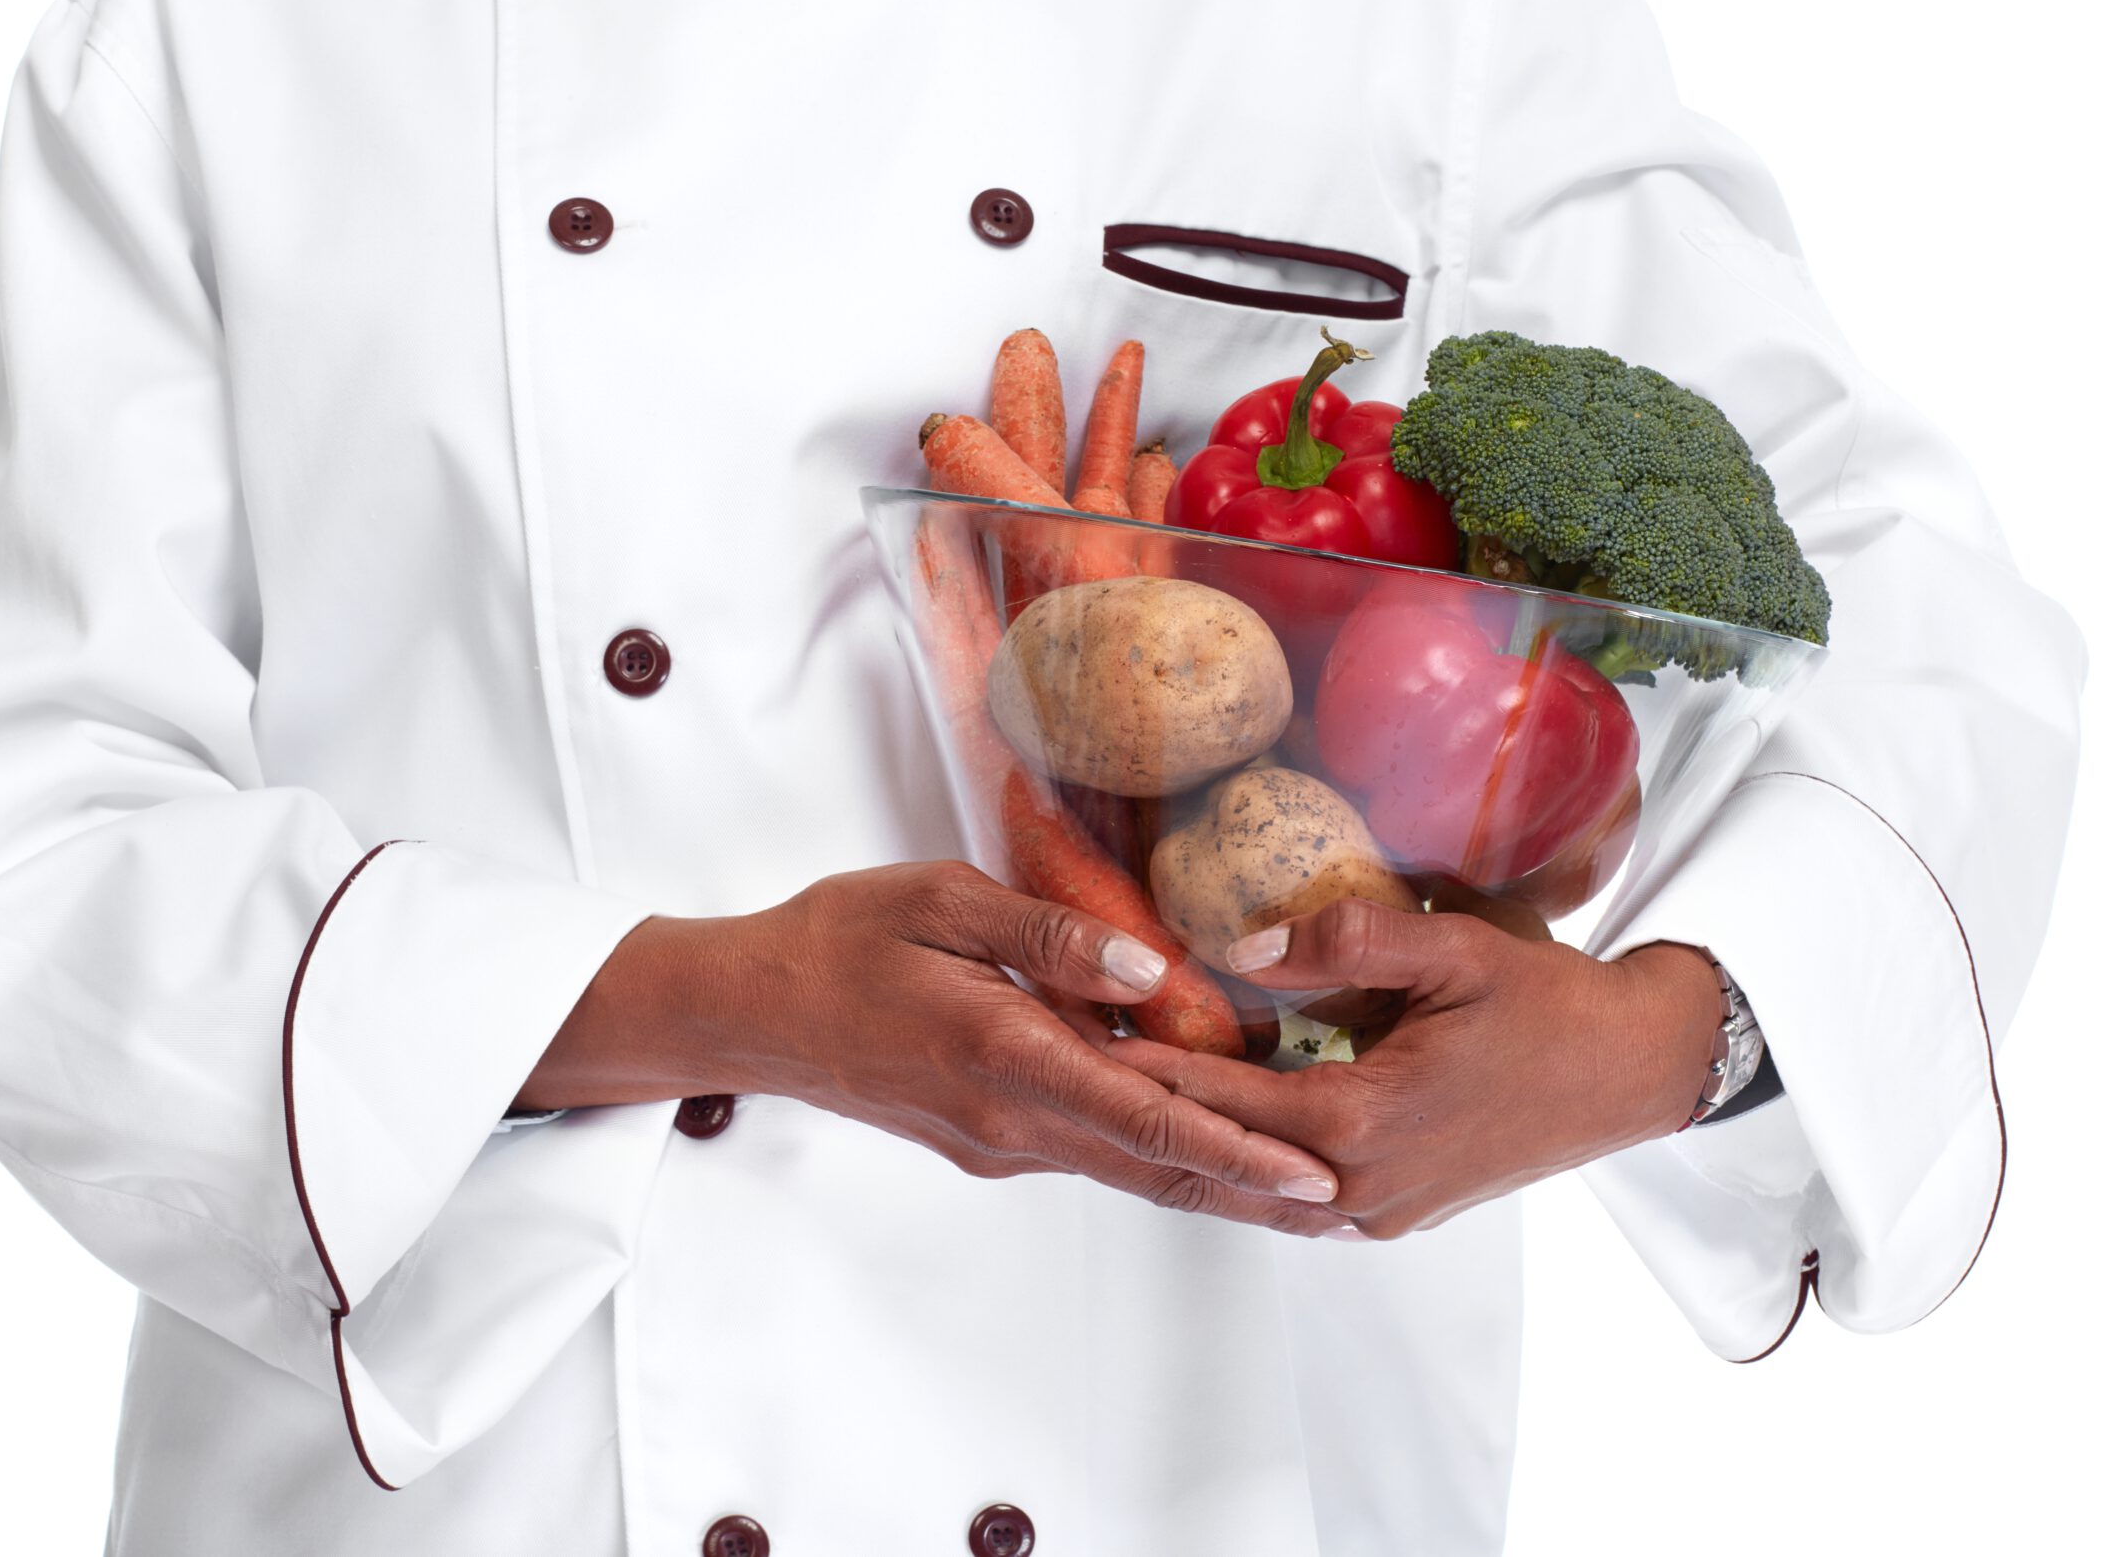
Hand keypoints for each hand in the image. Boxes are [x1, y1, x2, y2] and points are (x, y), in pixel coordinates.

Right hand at [518, 862, 1348, 1234]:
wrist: (753, 1011)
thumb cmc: (841, 938)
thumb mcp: (940, 900)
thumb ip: (1051, 935)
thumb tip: (1155, 971)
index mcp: (1005, 1054)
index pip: (1147, 1117)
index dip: (1240, 1152)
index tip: (1317, 1175)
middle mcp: (1010, 1121)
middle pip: (1157, 1169)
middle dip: (1256, 1190)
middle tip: (1349, 1203)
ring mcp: (998, 1143)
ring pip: (1129, 1170)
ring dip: (1215, 1184)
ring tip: (1301, 1192)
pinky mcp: (987, 1142)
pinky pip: (1091, 1154)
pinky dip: (1158, 1160)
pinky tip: (1203, 1148)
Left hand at [1109, 898, 1725, 1238]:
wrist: (1631, 1071)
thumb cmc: (1551, 1007)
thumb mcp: (1455, 950)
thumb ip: (1347, 943)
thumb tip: (1247, 945)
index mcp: (1362, 1122)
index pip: (1220, 1099)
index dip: (1145, 1068)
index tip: (1080, 1041)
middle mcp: (1359, 1186)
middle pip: (1222, 1154)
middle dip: (1153, 1113)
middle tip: (1076, 1070)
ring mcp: (1379, 1212)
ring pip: (1254, 1186)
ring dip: (1196, 1142)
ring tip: (1125, 1098)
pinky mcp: (1396, 1214)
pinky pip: (1296, 1194)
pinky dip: (1248, 1161)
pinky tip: (1211, 1125)